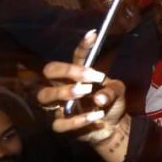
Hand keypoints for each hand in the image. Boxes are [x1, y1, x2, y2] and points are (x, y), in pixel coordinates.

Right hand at [37, 31, 128, 154]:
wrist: (112, 126)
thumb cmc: (110, 103)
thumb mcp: (117, 92)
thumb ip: (112, 90)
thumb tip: (98, 98)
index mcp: (78, 75)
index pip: (76, 57)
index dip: (83, 46)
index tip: (94, 35)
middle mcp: (64, 87)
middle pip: (50, 71)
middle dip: (66, 70)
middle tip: (88, 77)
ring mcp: (59, 106)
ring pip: (44, 96)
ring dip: (64, 92)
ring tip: (85, 92)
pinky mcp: (61, 124)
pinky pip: (59, 123)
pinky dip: (77, 120)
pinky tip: (96, 116)